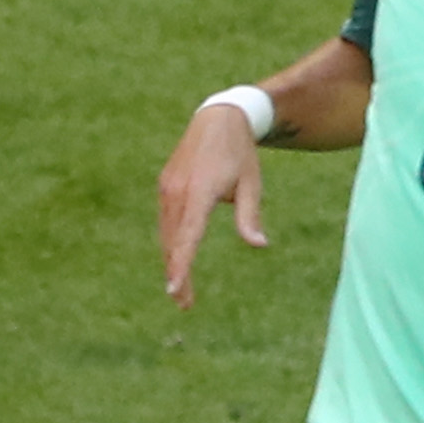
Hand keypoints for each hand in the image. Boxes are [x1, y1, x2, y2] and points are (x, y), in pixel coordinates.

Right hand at [157, 101, 268, 307]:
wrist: (218, 119)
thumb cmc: (240, 154)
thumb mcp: (251, 184)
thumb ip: (249, 216)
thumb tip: (259, 245)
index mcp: (200, 192)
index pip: (188, 237)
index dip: (182, 266)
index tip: (176, 291)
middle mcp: (178, 193)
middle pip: (173, 243)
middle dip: (177, 275)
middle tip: (184, 304)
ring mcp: (167, 190)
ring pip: (167, 236)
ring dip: (172, 262)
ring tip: (180, 288)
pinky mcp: (164, 188)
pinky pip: (166, 223)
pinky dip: (171, 244)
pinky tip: (177, 258)